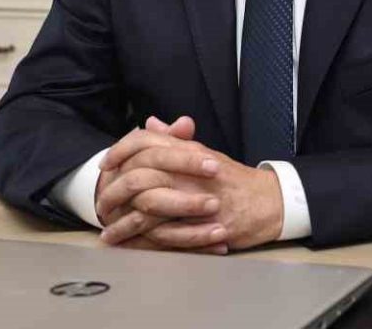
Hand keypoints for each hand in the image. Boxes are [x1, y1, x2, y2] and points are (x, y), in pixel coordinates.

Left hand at [97, 116, 283, 251]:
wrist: (270, 202)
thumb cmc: (234, 180)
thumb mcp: (204, 154)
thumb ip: (175, 141)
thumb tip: (150, 124)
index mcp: (189, 151)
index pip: (146, 142)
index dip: (121, 151)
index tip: (105, 165)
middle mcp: (190, 172)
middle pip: (139, 176)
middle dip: (113, 193)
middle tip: (101, 205)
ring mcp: (196, 200)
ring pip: (148, 209)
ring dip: (123, 223)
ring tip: (108, 232)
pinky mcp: (203, 226)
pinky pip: (165, 235)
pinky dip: (143, 242)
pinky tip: (130, 246)